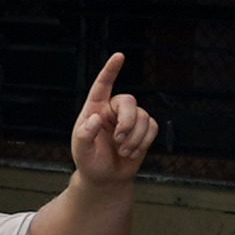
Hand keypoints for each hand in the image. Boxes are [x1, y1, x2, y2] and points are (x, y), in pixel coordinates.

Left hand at [69, 51, 157, 184]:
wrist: (106, 178)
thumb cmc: (90, 162)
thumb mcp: (81, 151)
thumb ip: (83, 135)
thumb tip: (94, 118)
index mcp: (94, 110)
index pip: (102, 86)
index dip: (110, 70)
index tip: (119, 56)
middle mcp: (112, 111)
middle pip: (129, 101)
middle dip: (128, 122)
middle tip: (118, 140)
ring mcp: (130, 120)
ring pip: (143, 116)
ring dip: (135, 138)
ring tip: (122, 152)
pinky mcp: (144, 130)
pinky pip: (153, 127)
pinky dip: (144, 142)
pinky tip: (132, 152)